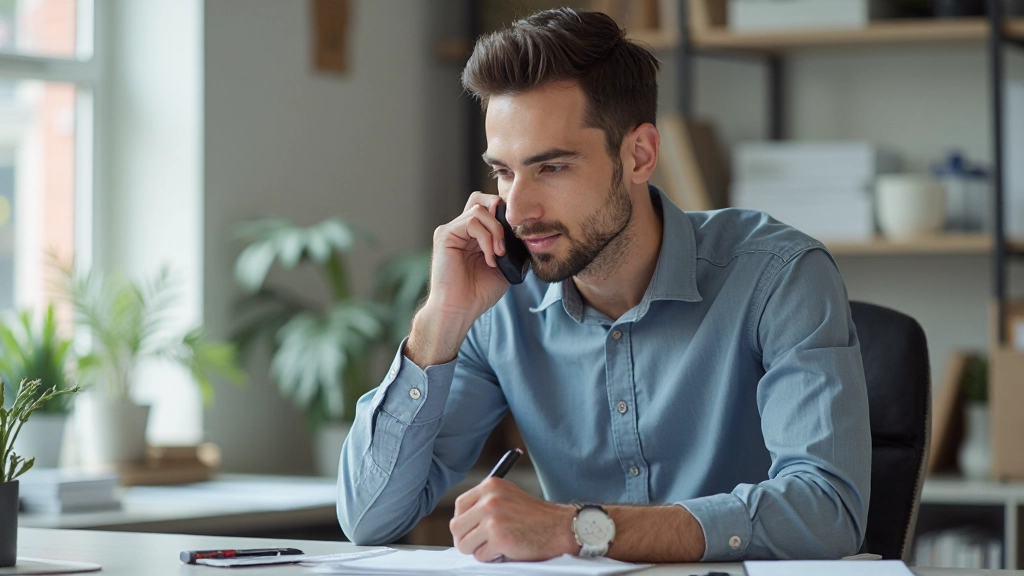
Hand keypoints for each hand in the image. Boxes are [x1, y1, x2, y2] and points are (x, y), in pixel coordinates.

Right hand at [427, 191, 509, 319]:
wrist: (459, 310)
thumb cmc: (478, 293)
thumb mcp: (504, 266)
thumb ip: (510, 246)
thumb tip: (525, 232)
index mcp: (474, 235)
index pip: (489, 208)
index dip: (505, 215)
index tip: (518, 235)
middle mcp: (461, 229)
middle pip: (482, 199)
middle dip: (500, 212)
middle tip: (509, 236)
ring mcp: (452, 230)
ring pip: (480, 210)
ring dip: (496, 231)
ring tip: (499, 254)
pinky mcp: (445, 234)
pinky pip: (471, 221)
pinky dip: (486, 239)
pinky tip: (490, 258)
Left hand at [449, 477, 578, 561]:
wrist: (561, 527)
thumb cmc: (536, 517)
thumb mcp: (509, 496)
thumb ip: (485, 503)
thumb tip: (461, 523)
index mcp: (490, 485)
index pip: (459, 506)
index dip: (464, 522)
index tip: (473, 530)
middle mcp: (489, 500)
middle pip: (456, 527)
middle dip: (466, 539)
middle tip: (481, 544)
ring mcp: (493, 519)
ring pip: (465, 544)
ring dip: (479, 550)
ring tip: (497, 546)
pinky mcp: (499, 538)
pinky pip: (480, 556)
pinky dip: (492, 558)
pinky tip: (507, 550)